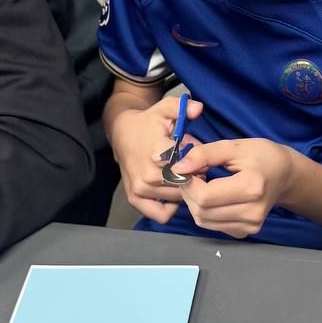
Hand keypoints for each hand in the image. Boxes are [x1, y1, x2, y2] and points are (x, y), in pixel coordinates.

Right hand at [110, 96, 203, 222]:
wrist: (122, 134)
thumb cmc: (148, 123)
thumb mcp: (165, 109)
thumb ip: (182, 107)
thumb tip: (198, 108)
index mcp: (157, 152)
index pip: (190, 166)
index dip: (199, 162)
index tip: (199, 156)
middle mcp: (148, 174)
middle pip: (186, 184)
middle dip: (195, 176)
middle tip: (195, 167)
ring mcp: (141, 189)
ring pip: (178, 198)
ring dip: (185, 189)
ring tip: (183, 174)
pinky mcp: (135, 199)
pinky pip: (161, 214)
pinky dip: (171, 207)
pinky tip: (173, 191)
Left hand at [173, 137, 294, 238]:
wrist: (285, 175)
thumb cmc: (262, 156)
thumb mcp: (234, 147)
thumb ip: (204, 154)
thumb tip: (177, 169)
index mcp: (252, 187)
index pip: (205, 196)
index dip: (188, 183)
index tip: (188, 169)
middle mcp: (252, 212)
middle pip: (201, 211)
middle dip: (189, 192)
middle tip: (193, 175)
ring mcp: (250, 226)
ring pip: (203, 221)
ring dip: (194, 203)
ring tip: (202, 184)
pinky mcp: (246, 232)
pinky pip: (212, 225)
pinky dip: (205, 211)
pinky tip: (213, 196)